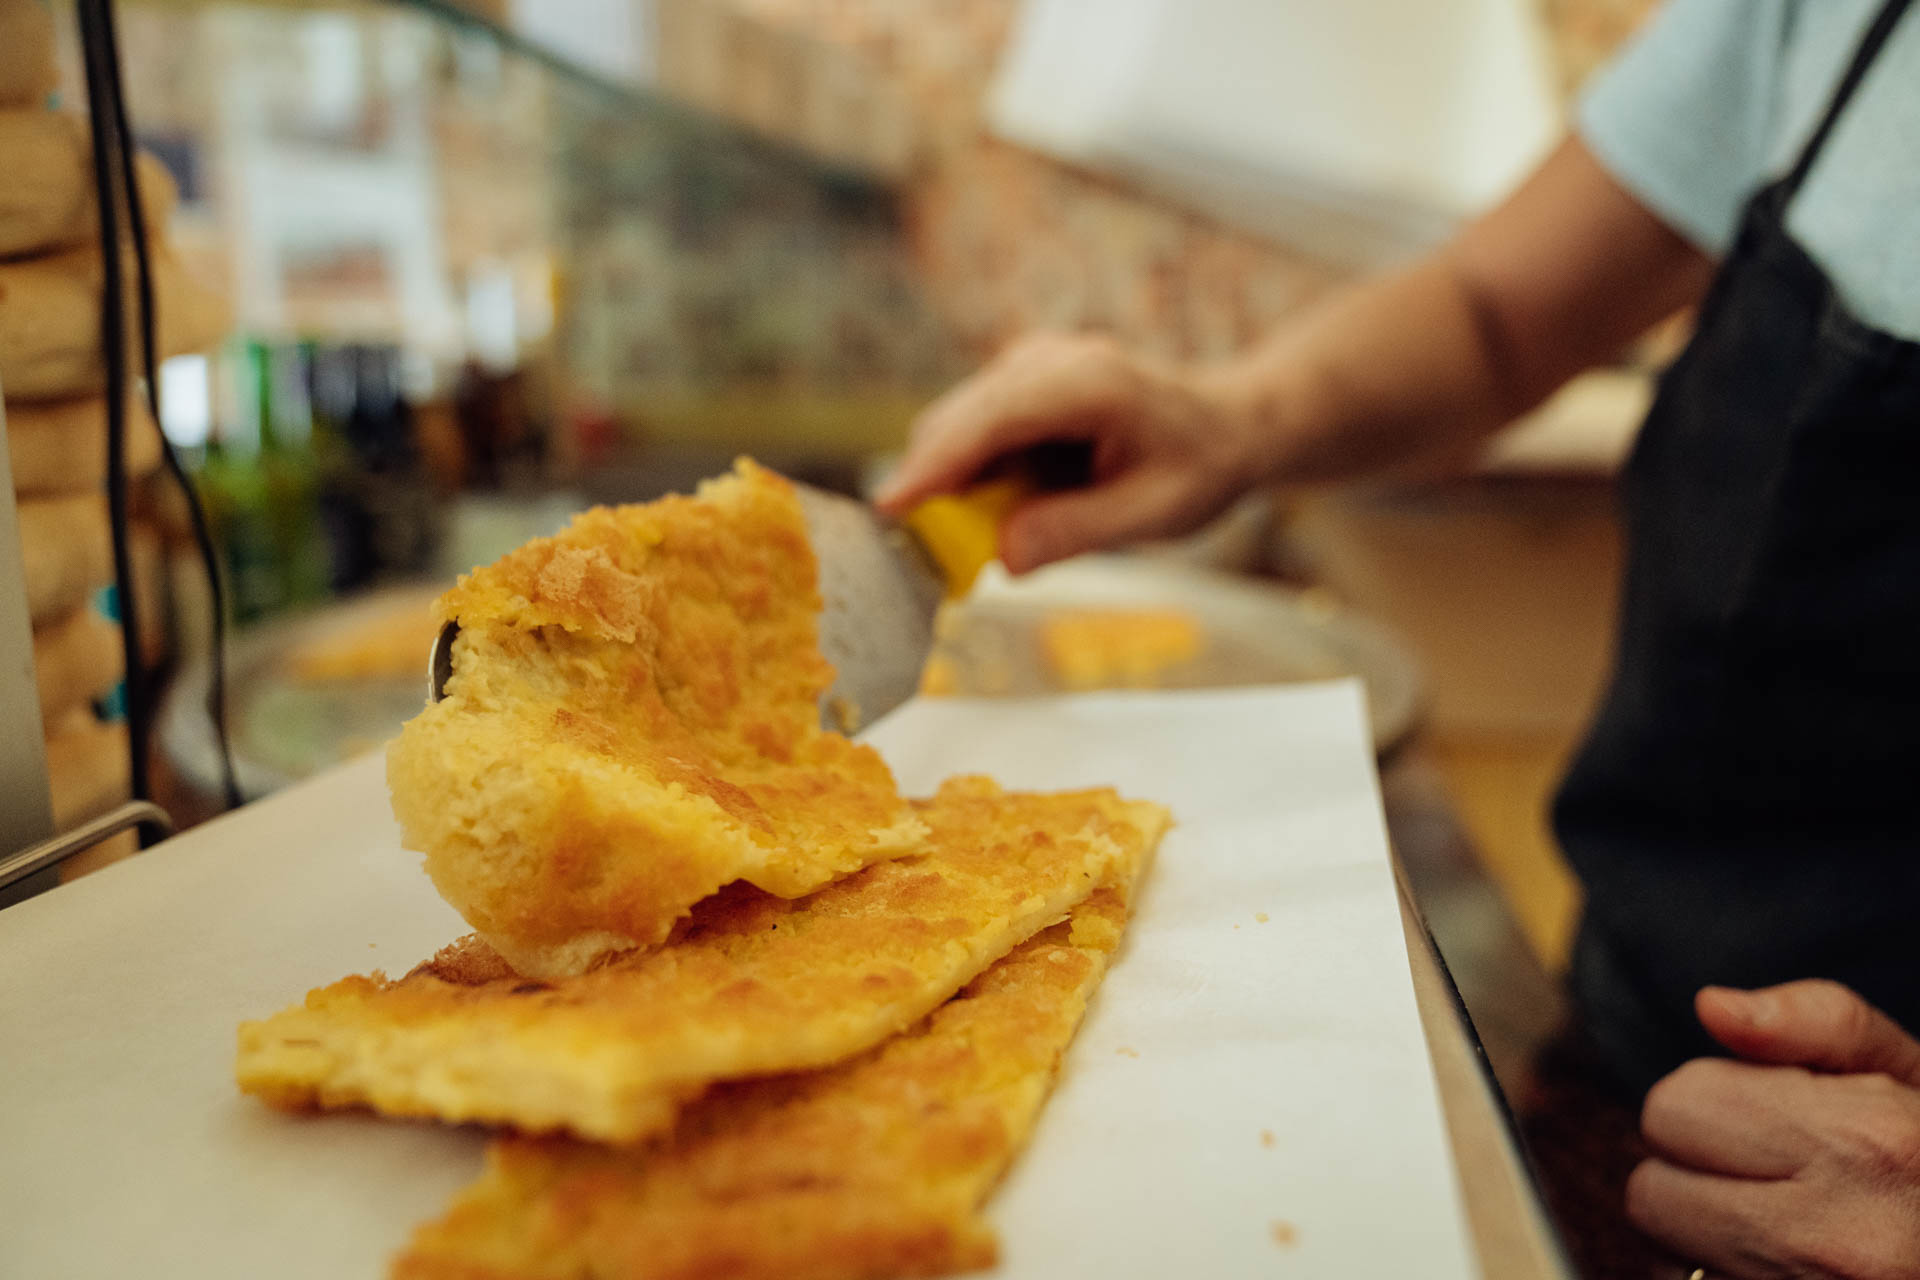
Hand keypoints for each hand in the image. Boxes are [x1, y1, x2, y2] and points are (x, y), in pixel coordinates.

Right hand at [874, 333, 1266, 572]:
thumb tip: (1001, 556)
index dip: (935, 465)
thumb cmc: (1195, 468)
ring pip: (955, 427)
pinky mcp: (1016, 382)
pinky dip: (974, 475)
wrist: (1224, 425)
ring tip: (1013, 525)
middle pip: (957, 421)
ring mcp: (1028, 363)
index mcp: (1088, 382)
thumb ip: (1075, 531)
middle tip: (940, 557)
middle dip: (934, 487)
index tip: (890, 508)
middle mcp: (1049, 359)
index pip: (991, 420)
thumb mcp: (1152, 514)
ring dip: (956, 485)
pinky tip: (1023, 500)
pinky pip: (971, 431)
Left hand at [1628, 981, 1919, 1278]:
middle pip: (1651, 1194)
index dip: (1711, 1106)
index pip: (1676, 1109)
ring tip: (1786, 1226)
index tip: (1768, 1122)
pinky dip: (1728, 1275)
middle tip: (1773, 1179)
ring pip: (1669, 1257)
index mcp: (1864, 1144)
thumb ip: (1818, 1021)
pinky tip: (1788, 1265)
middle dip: (1697, 1177)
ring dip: (1708, 1236)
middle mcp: (1839, 1237)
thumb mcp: (1911, 1072)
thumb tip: (1714, 1006)